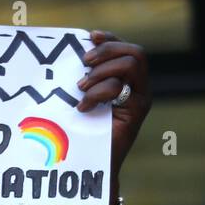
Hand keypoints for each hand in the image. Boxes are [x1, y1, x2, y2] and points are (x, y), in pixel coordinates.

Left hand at [76, 30, 150, 199]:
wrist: (87, 167)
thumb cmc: (75, 136)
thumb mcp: (74, 102)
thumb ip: (79, 83)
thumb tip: (64, 60)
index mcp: (123, 81)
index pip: (124, 49)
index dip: (109, 38)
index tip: (89, 37)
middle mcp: (137, 87)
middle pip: (134, 52)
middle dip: (107, 52)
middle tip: (84, 65)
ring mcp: (140, 98)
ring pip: (132, 64)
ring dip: (103, 72)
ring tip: (82, 90)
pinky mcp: (136, 110)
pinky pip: (123, 87)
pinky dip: (100, 92)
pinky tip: (84, 107)